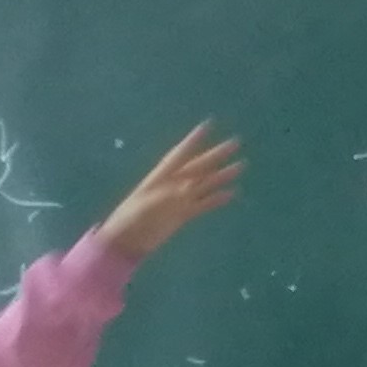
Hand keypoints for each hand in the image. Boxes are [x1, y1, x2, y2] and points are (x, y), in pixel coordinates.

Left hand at [99, 125, 242, 259]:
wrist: (125, 242)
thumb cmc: (132, 219)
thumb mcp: (150, 204)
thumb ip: (172, 195)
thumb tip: (193, 186)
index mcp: (161, 177)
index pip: (180, 154)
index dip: (193, 141)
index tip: (208, 125)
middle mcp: (173, 184)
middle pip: (198, 166)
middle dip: (215, 155)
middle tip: (235, 143)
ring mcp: (178, 199)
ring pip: (204, 183)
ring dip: (221, 175)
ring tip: (240, 166)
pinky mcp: (182, 215)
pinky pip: (203, 204)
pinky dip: (217, 199)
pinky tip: (232, 193)